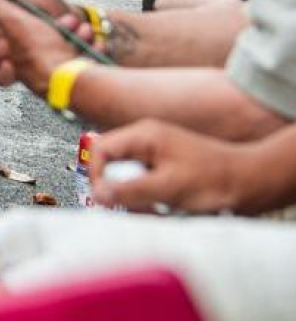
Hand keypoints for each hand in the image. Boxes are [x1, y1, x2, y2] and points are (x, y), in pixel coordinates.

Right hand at [90, 119, 244, 213]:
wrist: (247, 182)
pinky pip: (142, 181)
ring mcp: (155, 152)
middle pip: (112, 163)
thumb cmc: (214, 180)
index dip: (97, 174)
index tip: (104, 197)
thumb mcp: (167, 187)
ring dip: (134, 196)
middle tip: (132, 207)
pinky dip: (147, 197)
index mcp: (143, 135)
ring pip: (126, 175)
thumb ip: (130, 190)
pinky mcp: (163, 166)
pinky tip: (162, 207)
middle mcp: (146, 139)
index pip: (101, 149)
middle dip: (118, 189)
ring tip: (154, 209)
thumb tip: (98, 193)